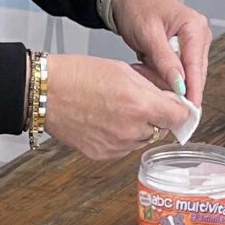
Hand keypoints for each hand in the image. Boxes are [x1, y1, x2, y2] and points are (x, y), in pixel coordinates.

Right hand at [40, 51, 193, 159]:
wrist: (44, 92)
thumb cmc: (79, 75)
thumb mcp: (123, 70)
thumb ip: (153, 87)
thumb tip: (174, 95)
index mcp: (140, 104)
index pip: (180, 116)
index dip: (180, 108)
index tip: (177, 105)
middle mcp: (132, 129)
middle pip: (162, 128)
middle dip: (157, 116)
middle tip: (140, 101)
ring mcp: (117, 145)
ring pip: (144, 139)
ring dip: (140, 127)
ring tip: (117, 109)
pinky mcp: (103, 154)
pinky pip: (124, 147)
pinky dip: (122, 137)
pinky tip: (106, 120)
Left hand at [108, 0, 211, 107]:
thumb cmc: (137, 8)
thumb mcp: (148, 35)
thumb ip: (165, 61)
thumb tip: (180, 85)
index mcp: (194, 26)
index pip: (196, 64)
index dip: (194, 89)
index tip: (191, 109)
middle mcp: (200, 34)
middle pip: (196, 71)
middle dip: (183, 88)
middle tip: (169, 108)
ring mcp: (194, 41)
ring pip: (188, 72)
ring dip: (173, 82)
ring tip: (156, 87)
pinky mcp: (186, 48)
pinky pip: (180, 69)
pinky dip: (168, 76)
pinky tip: (155, 77)